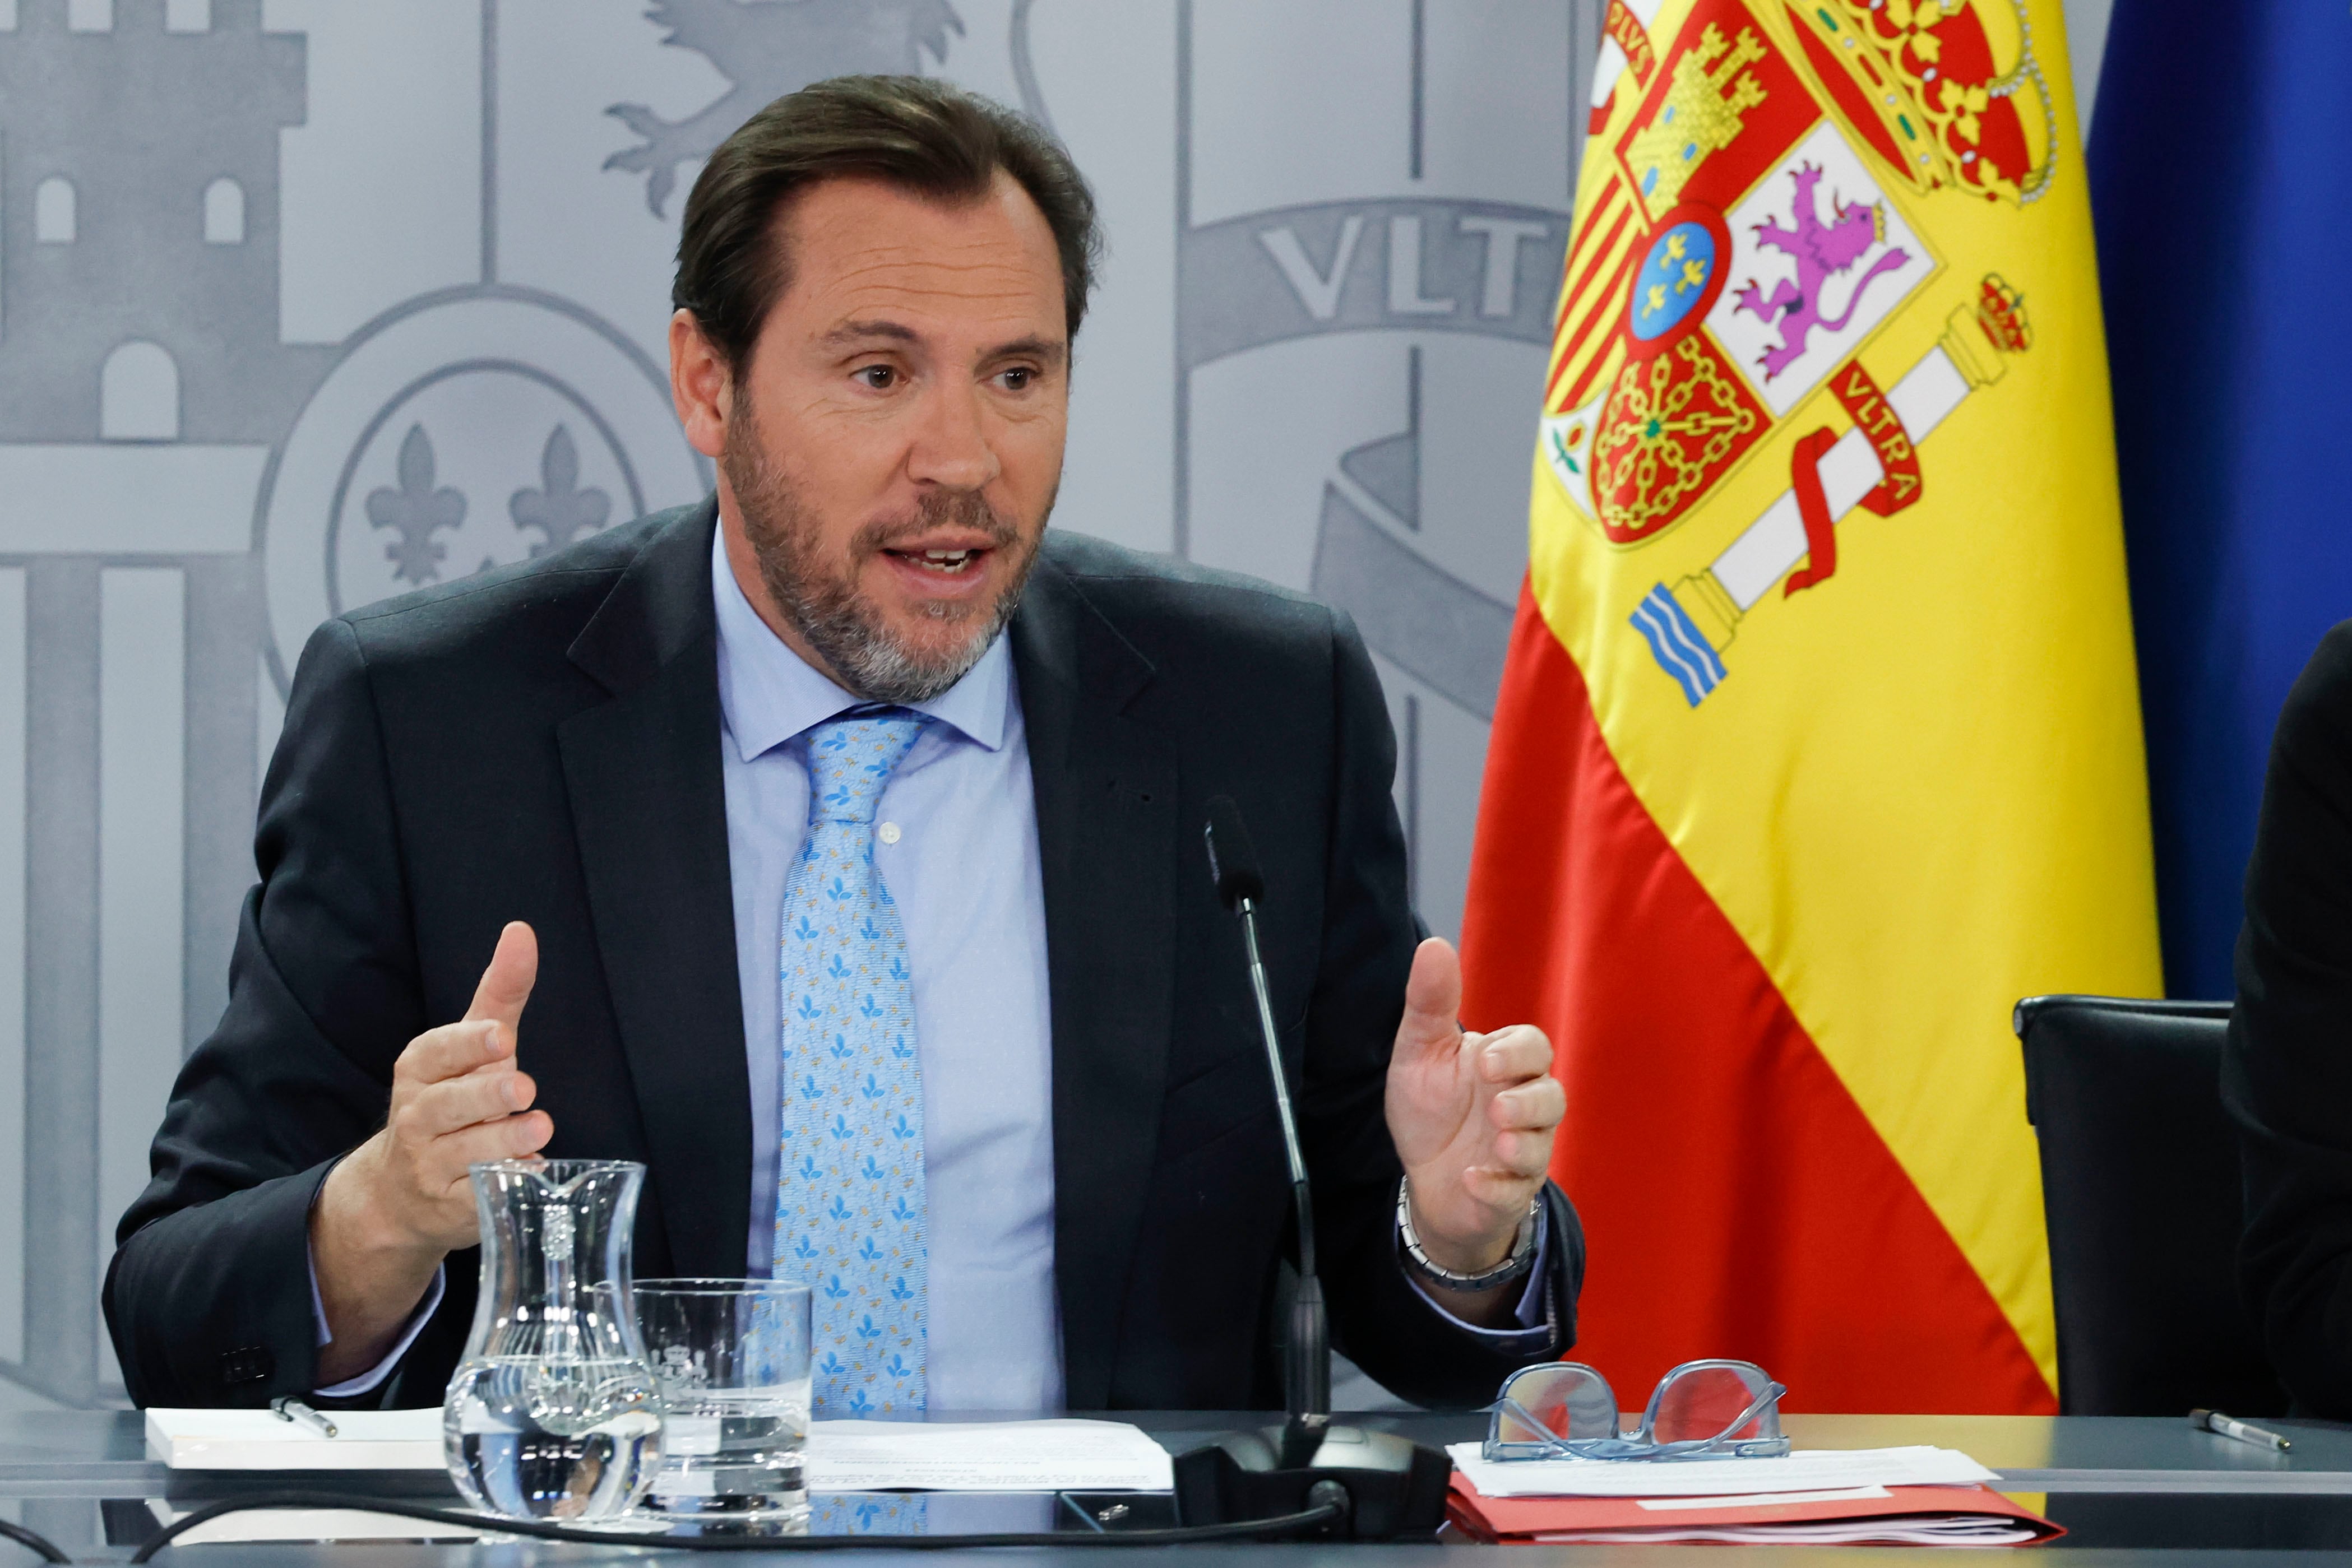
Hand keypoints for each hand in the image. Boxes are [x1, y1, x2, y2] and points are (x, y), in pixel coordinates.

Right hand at [311, 922, 547, 1380]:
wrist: (403, 1190)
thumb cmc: (453, 1100)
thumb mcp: (472, 1045)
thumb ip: (499, 992)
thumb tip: (521, 932)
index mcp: (419, 1071)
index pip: (435, 1053)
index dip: (466, 1046)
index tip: (500, 1036)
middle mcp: (416, 1118)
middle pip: (447, 1105)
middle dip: (484, 1094)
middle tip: (522, 1086)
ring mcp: (429, 1166)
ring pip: (464, 1153)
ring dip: (501, 1141)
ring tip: (537, 1129)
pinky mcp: (449, 1208)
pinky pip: (476, 1198)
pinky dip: (502, 1186)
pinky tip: (530, 1173)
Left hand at [1383, 937, 1562, 1281]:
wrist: (1424, 1177)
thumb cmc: (1431, 1109)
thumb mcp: (1420, 1052)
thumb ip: (1430, 1003)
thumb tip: (1434, 944)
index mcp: (1504, 1067)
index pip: (1534, 1048)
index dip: (1518, 1053)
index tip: (1485, 1060)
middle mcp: (1523, 1108)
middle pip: (1553, 1096)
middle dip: (1531, 1100)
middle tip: (1497, 1104)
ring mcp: (1521, 1153)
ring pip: (1543, 1146)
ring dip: (1523, 1144)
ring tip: (1497, 1141)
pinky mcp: (1509, 1194)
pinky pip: (1516, 1194)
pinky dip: (1496, 1187)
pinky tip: (1472, 1179)